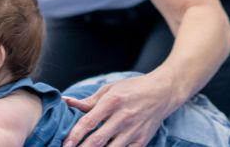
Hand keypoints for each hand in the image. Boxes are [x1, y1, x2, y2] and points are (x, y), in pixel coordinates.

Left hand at [61, 73, 176, 146]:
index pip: (89, 122)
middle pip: (97, 140)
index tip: (65, 144)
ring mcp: (133, 131)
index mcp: (112, 101)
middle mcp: (123, 117)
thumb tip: (68, 102)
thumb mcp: (110, 89)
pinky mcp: (142, 140)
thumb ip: (89, 100)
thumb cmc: (134, 88)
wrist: (163, 92)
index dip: (75, 135)